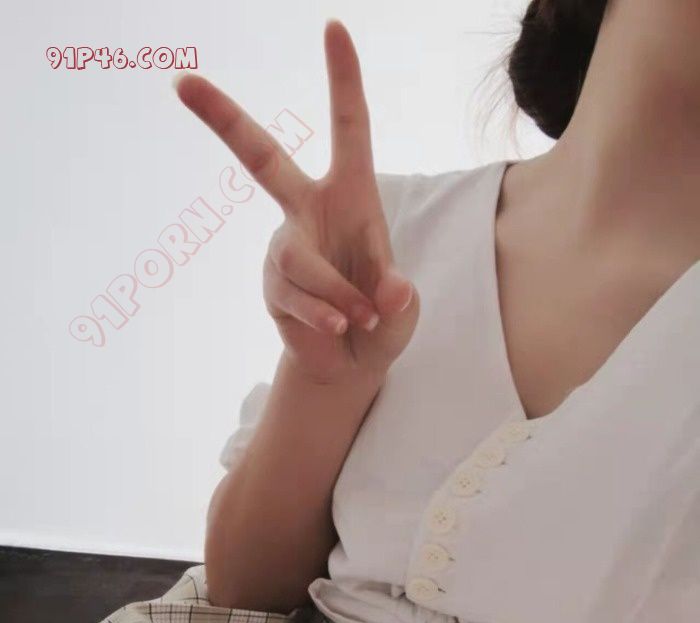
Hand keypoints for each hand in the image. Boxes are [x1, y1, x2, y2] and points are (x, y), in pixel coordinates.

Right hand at [174, 19, 418, 385]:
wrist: (351, 363)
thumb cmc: (383, 320)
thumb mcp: (404, 308)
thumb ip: (401, 298)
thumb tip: (389, 291)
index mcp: (352, 195)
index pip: (349, 129)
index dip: (343, 79)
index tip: (333, 27)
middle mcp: (309, 210)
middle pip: (261, 158)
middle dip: (223, 119)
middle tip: (181, 83)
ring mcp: (284, 247)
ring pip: (297, 257)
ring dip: (334, 292)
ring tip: (360, 319)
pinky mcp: (270, 284)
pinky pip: (292, 295)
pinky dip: (321, 315)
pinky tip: (337, 328)